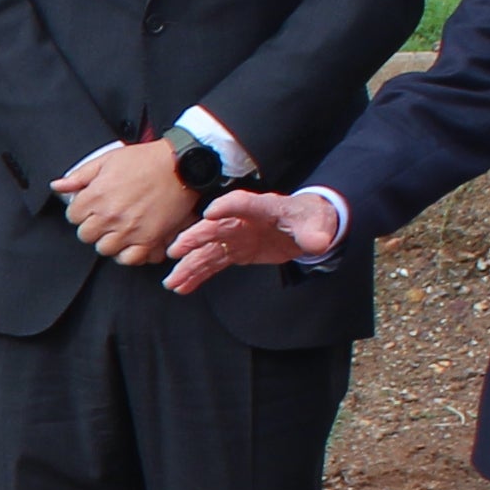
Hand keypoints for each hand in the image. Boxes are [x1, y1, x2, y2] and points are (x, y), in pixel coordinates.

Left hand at [53, 137, 200, 268]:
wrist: (181, 166)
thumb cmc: (146, 160)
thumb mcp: (108, 160)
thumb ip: (80, 176)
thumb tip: (57, 185)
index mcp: (97, 195)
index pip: (73, 216)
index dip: (81, 211)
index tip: (91, 207)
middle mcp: (111, 216)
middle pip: (86, 235)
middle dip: (92, 226)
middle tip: (105, 217)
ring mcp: (130, 230)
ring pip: (104, 249)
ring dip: (109, 240)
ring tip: (118, 228)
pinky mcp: (149, 239)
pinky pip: (129, 259)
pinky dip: (127, 253)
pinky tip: (130, 241)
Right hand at [165, 189, 334, 295]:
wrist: (307, 226)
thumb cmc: (309, 219)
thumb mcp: (316, 224)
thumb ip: (314, 233)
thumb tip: (317, 243)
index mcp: (262, 208)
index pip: (241, 203)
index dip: (226, 207)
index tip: (210, 213)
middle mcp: (242, 221)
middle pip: (214, 228)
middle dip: (195, 238)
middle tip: (176, 250)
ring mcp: (235, 237)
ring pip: (207, 251)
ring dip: (188, 266)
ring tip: (172, 282)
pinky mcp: (235, 252)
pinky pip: (212, 264)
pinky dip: (197, 275)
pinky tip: (183, 287)